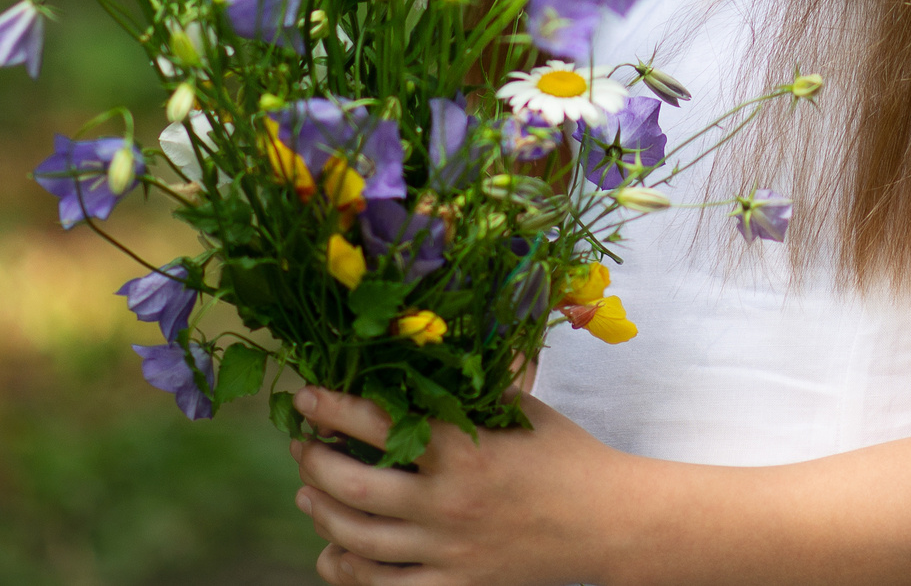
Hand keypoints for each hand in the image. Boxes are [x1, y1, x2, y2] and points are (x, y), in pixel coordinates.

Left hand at [286, 384, 626, 585]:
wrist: (610, 523)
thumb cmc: (564, 455)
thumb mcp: (518, 407)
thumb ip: (467, 384)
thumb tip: (415, 348)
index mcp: (463, 449)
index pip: (376, 422)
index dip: (330, 407)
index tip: (305, 397)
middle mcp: (449, 503)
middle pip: (352, 485)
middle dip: (313, 463)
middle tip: (301, 446)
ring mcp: (450, 551)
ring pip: (359, 540)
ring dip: (321, 513)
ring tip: (307, 495)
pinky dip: (349, 574)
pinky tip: (334, 555)